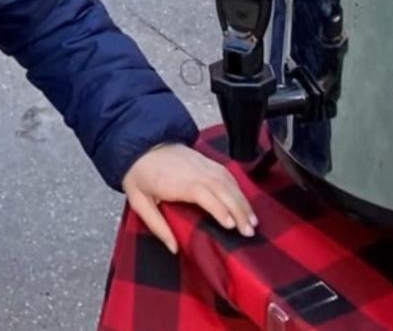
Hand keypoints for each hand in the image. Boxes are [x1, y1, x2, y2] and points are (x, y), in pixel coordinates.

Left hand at [122, 143, 256, 253]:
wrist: (141, 144)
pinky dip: (238, 189)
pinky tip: (245, 203)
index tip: (231, 226)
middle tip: (249, 231)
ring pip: (229, 183)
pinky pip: (227, 175)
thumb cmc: (139, 174)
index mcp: (179, 182)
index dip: (219, 209)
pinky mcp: (207, 162)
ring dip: (242, 201)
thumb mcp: (139, 202)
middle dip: (239, 210)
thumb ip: (157, 225)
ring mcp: (203, 165)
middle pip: (223, 190)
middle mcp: (195, 172)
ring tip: (253, 221)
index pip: (205, 194)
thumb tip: (173, 248)